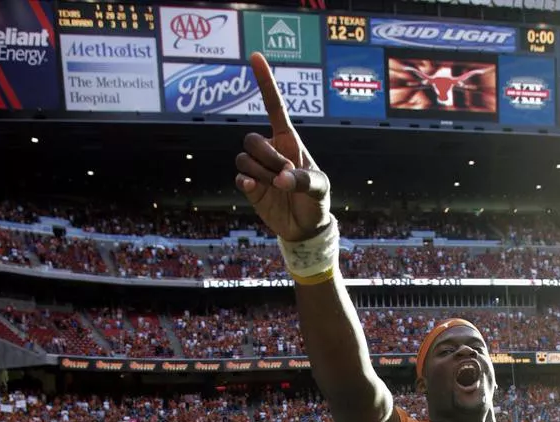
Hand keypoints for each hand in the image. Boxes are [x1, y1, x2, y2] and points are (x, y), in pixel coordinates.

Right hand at [235, 53, 329, 241]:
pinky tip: (258, 190)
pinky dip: (247, 183)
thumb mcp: (320, 188)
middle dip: (267, 157)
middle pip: (251, 138)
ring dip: (261, 173)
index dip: (265, 83)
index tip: (255, 57)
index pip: (275, 107)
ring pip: (243, 158)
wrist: (306, 227)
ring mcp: (259, 168)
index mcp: (289, 141)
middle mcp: (271, 150)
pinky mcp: (250, 187)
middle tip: (285, 174)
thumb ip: (304, 180)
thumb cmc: (316, 200)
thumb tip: (281, 178)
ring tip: (278, 186)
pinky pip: (239, 177)